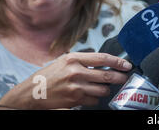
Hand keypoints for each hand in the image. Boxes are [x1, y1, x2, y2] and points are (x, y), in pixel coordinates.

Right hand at [0, 52, 131, 109]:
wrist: (32, 92)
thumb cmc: (49, 75)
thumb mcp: (65, 61)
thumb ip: (84, 60)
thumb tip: (105, 62)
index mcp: (74, 59)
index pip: (103, 58)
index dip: (118, 62)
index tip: (126, 65)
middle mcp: (75, 72)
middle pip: (106, 76)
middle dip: (119, 78)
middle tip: (125, 78)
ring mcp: (75, 87)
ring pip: (102, 90)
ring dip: (106, 90)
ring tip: (104, 87)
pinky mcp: (74, 100)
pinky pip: (93, 100)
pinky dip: (95, 99)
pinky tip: (91, 95)